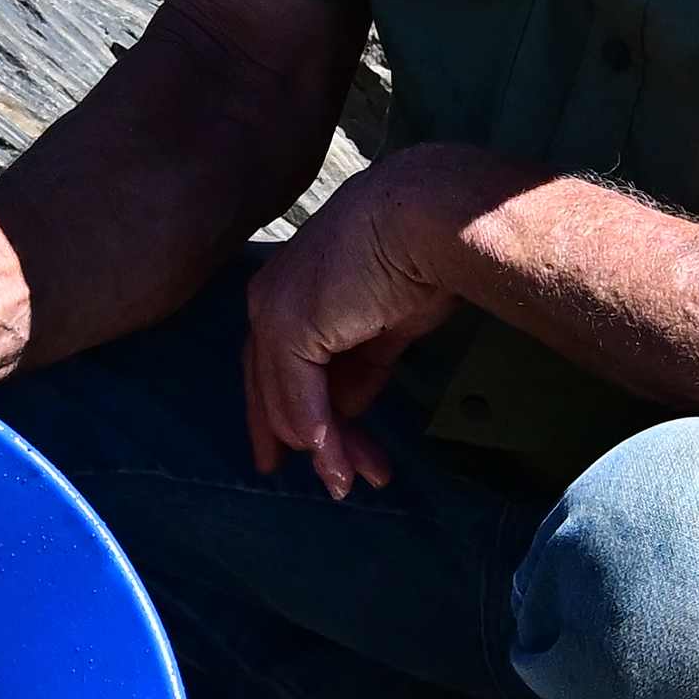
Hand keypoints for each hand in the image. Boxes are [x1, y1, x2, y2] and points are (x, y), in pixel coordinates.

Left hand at [244, 151, 485, 498]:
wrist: (427, 216)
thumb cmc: (420, 252)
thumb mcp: (386, 321)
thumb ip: (361, 361)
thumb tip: (348, 404)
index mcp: (294, 284)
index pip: (279, 359)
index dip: (293, 407)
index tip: (308, 449)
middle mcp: (272, 295)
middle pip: (273, 383)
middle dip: (303, 436)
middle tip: (328, 480)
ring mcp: (274, 311)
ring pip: (286, 399)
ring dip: (326, 447)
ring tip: (352, 482)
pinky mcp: (287, 327)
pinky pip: (297, 398)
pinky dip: (320, 433)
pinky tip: (338, 460)